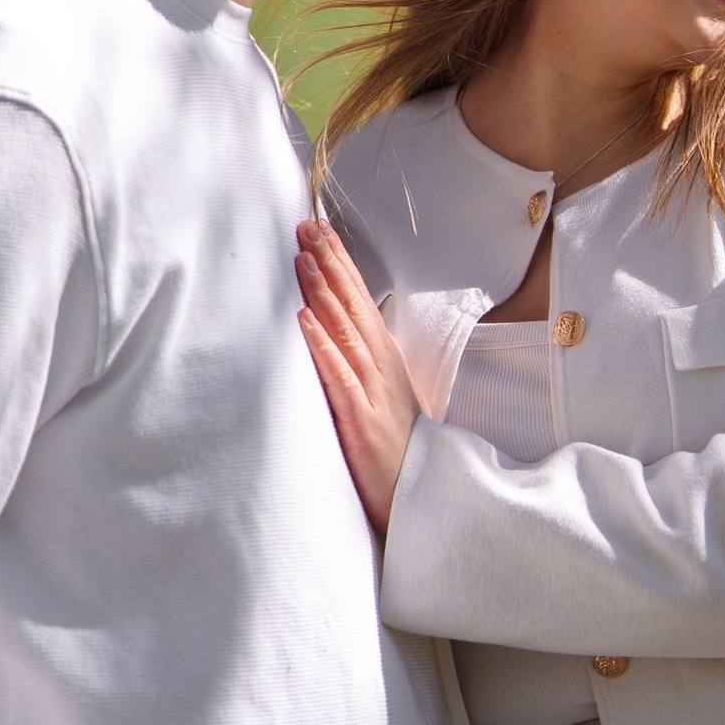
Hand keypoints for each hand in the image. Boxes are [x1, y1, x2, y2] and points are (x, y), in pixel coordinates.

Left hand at [296, 218, 420, 536]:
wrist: (420, 500)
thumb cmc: (398, 450)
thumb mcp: (381, 396)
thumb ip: (360, 363)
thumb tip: (331, 328)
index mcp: (385, 358)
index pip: (360, 299)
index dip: (340, 263)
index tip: (320, 228)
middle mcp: (382, 366)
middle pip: (353, 305)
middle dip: (330, 263)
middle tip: (307, 225)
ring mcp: (374, 391)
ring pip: (345, 331)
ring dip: (323, 292)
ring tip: (303, 259)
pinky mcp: (362, 420)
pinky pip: (339, 376)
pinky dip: (321, 345)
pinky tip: (304, 321)